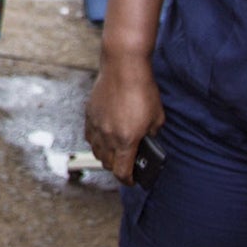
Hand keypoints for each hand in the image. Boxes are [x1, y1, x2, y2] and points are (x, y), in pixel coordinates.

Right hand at [85, 57, 164, 184]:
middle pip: (107, 164)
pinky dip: (96, 141)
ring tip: (115, 152)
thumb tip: (146, 141)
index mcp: (126, 140)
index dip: (128, 180)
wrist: (123, 66)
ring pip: (96, 152)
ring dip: (105, 156)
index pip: (122, 172)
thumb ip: (151, 134)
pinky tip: (104, 137)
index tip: (133, 180)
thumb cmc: (143, 90)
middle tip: (127, 164)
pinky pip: (89, 136)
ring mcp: (96, 125)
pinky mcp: (89, 114)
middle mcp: (108, 136)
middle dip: (117, 168)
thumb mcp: (157, 117)